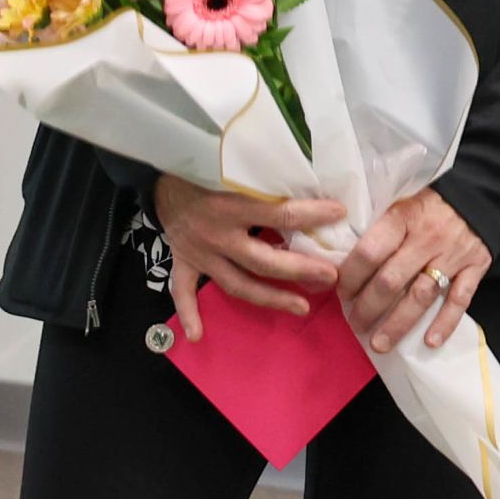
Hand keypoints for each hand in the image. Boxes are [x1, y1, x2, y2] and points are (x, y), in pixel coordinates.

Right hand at [151, 178, 345, 337]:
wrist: (160, 171)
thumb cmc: (205, 164)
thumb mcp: (237, 165)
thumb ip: (266, 177)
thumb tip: (310, 178)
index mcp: (233, 206)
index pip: (280, 214)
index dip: (312, 214)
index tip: (339, 213)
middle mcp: (218, 234)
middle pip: (264, 261)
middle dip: (300, 270)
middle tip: (331, 276)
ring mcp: (200, 252)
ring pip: (237, 283)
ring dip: (269, 298)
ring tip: (302, 307)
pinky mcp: (183, 260)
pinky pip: (182, 290)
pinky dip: (189, 312)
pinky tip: (198, 335)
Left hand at [336, 189, 490, 352]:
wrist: (482, 193)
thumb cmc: (430, 204)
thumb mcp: (400, 203)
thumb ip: (379, 230)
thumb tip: (343, 263)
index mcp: (403, 217)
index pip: (370, 252)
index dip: (351, 277)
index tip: (341, 292)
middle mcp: (427, 238)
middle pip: (391, 280)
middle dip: (368, 308)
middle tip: (356, 325)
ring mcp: (453, 255)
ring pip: (422, 295)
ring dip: (399, 323)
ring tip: (380, 344)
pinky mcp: (476, 267)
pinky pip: (460, 299)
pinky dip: (445, 322)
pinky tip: (430, 341)